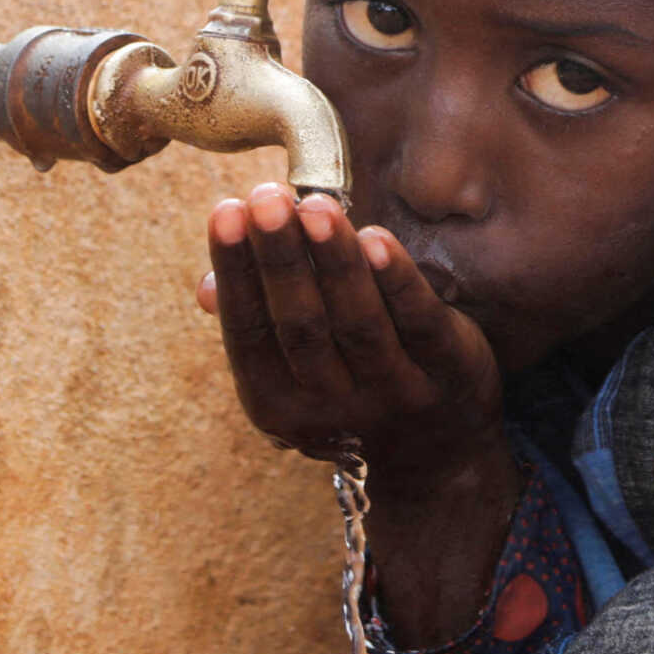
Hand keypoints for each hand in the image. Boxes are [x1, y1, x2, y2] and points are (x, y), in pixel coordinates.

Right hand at [198, 182, 508, 498]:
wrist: (436, 457)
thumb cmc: (346, 388)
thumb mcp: (292, 374)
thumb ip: (256, 324)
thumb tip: (205, 287)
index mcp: (279, 407)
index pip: (248, 334)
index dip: (236, 272)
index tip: (226, 210)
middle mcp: (333, 409)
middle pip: (301, 327)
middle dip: (281, 259)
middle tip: (265, 196)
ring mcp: (393, 394)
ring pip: (358, 322)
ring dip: (334, 261)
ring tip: (316, 205)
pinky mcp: (449, 372)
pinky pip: (419, 323)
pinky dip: (396, 281)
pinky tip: (376, 238)